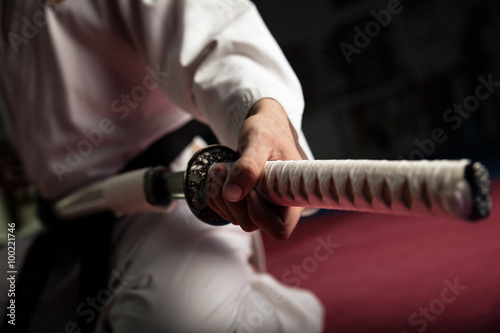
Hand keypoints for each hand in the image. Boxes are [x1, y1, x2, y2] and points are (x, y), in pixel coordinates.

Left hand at [206, 98, 305, 240]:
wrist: (262, 126)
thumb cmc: (269, 130)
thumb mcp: (260, 140)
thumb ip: (249, 166)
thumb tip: (233, 195)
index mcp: (292, 197)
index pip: (279, 229)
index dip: (260, 215)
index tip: (251, 191)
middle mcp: (277, 206)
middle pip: (250, 224)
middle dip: (233, 200)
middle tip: (225, 171)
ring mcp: (260, 205)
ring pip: (234, 218)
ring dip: (220, 195)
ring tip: (220, 168)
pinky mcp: (244, 202)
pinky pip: (225, 210)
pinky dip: (215, 195)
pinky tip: (218, 176)